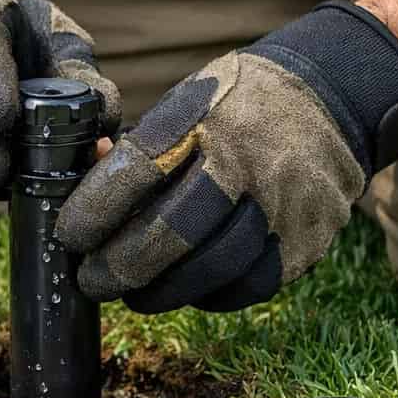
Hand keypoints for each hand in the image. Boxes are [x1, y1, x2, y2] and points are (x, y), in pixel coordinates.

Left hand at [56, 0, 397, 312]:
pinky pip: (247, 286)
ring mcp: (283, 204)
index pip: (138, 170)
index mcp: (206, 117)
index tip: (68, 234)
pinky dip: (206, 295)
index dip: (94, 210)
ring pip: (210, 269)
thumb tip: (79, 185)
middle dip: (120, 265)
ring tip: (130, 293)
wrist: (328, 102)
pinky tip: (184, 288)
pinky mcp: (306, 241)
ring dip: (158, 291)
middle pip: (174, 230)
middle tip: (90, 279)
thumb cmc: (235, 108)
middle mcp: (248, 161)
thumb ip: (137, 148)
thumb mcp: (186, 103)